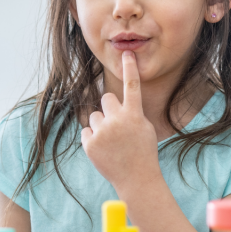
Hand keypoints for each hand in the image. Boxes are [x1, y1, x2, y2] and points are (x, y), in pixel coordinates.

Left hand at [80, 51, 158, 189]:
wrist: (136, 179)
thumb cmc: (142, 152)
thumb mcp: (143, 128)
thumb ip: (130, 113)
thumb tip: (112, 102)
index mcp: (135, 115)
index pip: (132, 86)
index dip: (129, 68)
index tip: (127, 53)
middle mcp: (118, 120)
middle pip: (106, 98)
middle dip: (109, 109)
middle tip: (117, 126)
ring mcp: (103, 132)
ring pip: (94, 116)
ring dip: (101, 126)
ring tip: (112, 143)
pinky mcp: (90, 143)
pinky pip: (86, 132)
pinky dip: (93, 140)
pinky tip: (104, 150)